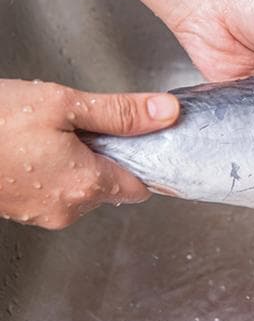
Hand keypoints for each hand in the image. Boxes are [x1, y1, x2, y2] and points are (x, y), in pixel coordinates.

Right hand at [0, 79, 178, 229]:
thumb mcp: (64, 106)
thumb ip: (120, 113)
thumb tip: (166, 113)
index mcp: (87, 185)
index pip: (140, 187)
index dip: (142, 163)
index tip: (137, 142)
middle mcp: (68, 209)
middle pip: (111, 187)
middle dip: (105, 158)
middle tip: (83, 126)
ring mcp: (41, 214)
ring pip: (81, 189)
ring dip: (77, 163)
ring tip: (51, 134)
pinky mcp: (19, 211)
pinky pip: (53, 191)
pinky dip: (53, 171)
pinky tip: (32, 147)